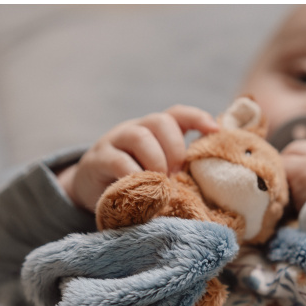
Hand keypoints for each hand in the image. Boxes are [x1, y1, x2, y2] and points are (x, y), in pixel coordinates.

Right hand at [57, 105, 217, 211]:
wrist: (91, 188)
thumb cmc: (135, 181)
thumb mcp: (158, 172)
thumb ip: (177, 170)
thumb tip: (206, 180)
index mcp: (155, 131)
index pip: (177, 114)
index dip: (197, 118)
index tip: (214, 131)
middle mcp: (136, 129)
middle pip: (160, 121)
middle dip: (175, 149)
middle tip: (178, 175)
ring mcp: (115, 141)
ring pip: (140, 137)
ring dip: (156, 161)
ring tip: (161, 184)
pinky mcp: (97, 160)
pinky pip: (118, 161)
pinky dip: (134, 176)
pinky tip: (141, 191)